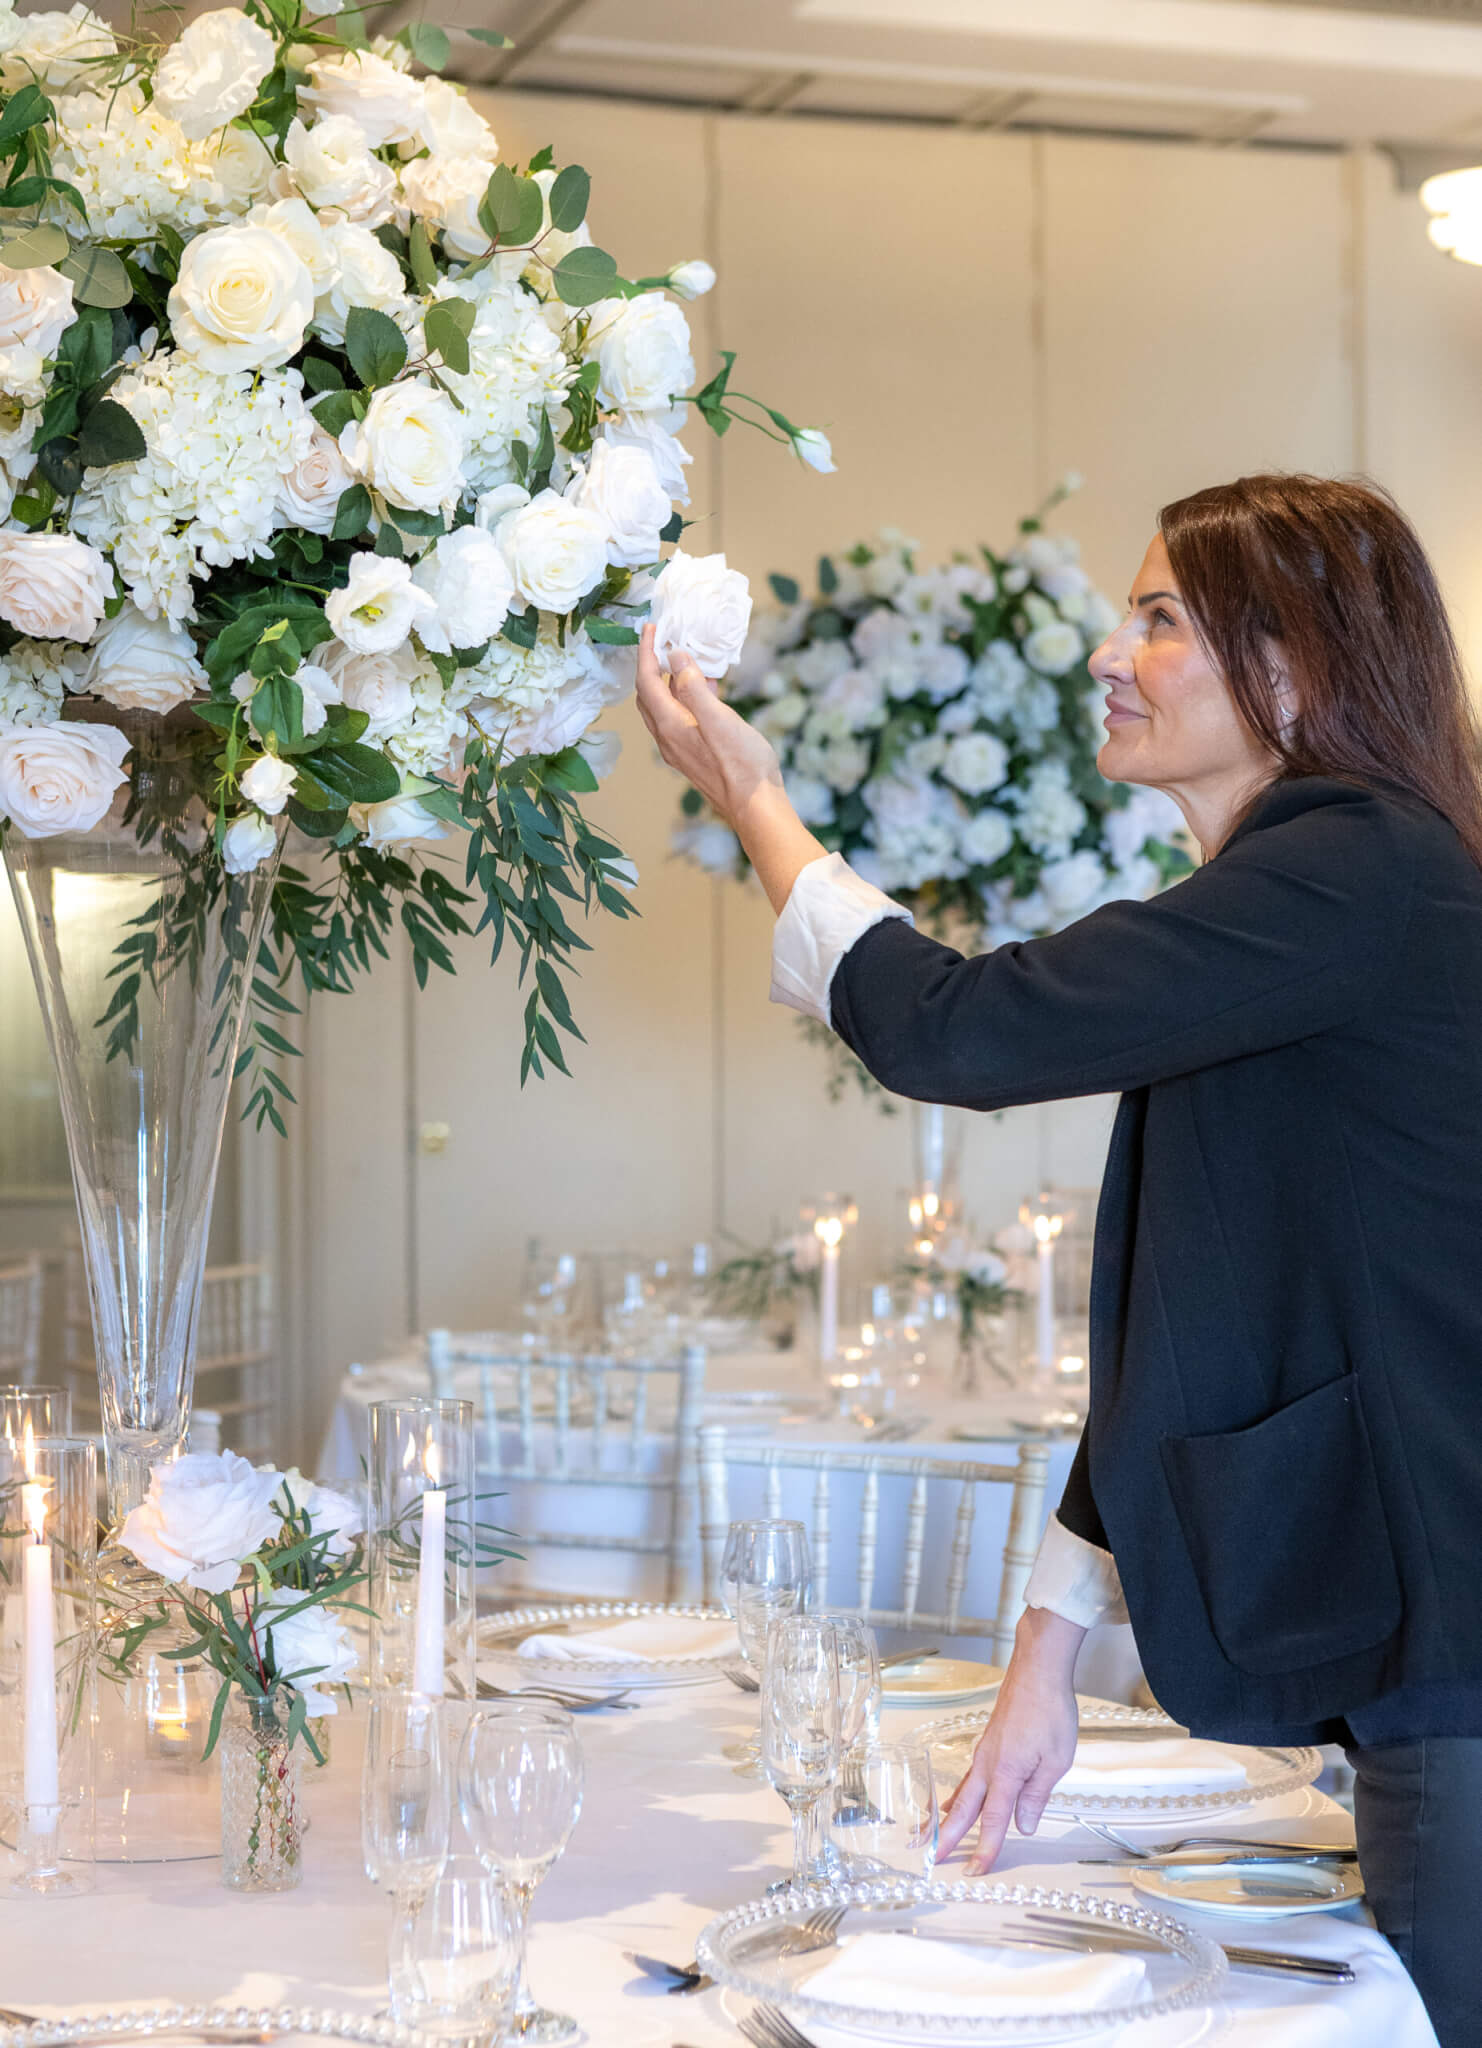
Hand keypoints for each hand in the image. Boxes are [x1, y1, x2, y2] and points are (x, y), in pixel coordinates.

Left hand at [634, 622, 782, 831]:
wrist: (756, 808)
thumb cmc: (743, 765)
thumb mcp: (720, 719)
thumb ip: (694, 687)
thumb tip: (674, 656)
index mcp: (670, 727)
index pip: (646, 682)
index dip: (645, 652)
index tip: (651, 627)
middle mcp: (668, 739)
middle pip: (648, 695)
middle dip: (651, 665)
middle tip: (663, 641)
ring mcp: (681, 749)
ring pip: (665, 708)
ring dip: (671, 681)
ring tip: (689, 659)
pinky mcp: (696, 755)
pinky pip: (681, 719)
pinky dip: (687, 698)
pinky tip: (707, 690)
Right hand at [937, 1606, 1083, 1872]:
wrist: (1038, 1670)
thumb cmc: (1051, 1712)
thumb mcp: (1056, 1759)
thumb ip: (1037, 1795)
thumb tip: (1025, 1826)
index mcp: (1007, 1772)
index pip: (995, 1819)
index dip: (986, 1847)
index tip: (974, 1871)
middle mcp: (988, 1764)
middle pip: (964, 1808)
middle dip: (947, 1836)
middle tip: (928, 1858)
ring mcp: (985, 1752)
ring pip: (961, 1792)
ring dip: (945, 1817)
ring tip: (925, 1834)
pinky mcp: (988, 1744)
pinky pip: (968, 1777)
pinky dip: (956, 1795)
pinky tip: (949, 1802)